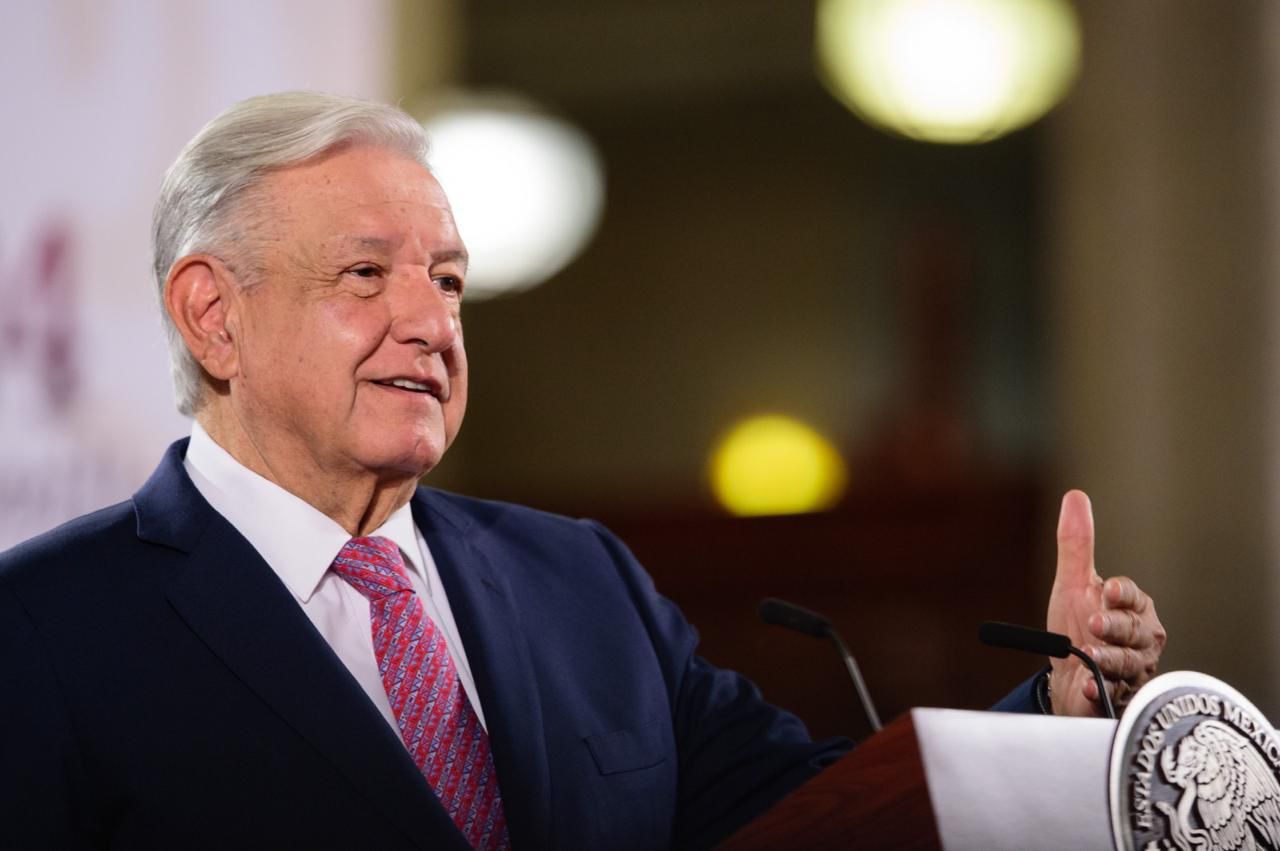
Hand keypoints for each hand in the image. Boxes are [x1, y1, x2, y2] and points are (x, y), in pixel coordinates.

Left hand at [1046, 490, 1165, 716]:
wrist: (1067, 678)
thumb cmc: (1078, 627)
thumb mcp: (1073, 585)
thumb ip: (1076, 545)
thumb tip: (1075, 496)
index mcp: (1133, 609)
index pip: (1134, 597)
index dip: (1123, 594)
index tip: (1108, 591)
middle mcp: (1139, 641)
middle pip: (1134, 631)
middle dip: (1116, 627)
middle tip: (1096, 624)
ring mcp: (1131, 672)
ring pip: (1127, 664)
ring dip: (1109, 659)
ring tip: (1090, 655)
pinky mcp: (1117, 699)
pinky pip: (1113, 696)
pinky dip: (1101, 692)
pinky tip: (1089, 687)